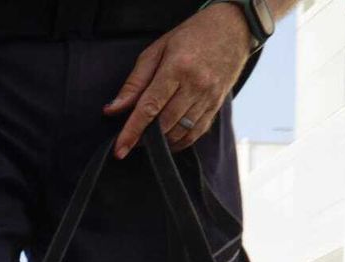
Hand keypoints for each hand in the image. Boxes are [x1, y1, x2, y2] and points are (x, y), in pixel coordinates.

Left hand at [104, 4, 253, 157]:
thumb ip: (134, 83)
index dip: (132, 131)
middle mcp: (196, 84)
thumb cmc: (189, 37)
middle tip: (130, 141)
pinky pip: (196, 133)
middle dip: (144, 138)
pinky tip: (167, 139)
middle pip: (164, 124)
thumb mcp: (156, 51)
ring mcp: (209, 96)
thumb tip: (112, 109)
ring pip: (180, 132)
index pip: (149, 108)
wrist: (232, 28)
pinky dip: (179, 141)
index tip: (119, 149)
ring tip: (147, 138)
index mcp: (177, 68)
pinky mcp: (217, 104)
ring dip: (161, 141)